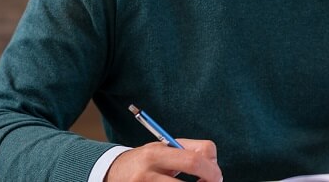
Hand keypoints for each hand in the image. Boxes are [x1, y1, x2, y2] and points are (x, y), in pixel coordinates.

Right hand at [106, 138, 222, 181]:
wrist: (112, 173)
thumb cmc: (145, 161)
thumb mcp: (161, 150)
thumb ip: (187, 151)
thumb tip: (214, 165)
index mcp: (156, 153)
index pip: (194, 158)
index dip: (212, 168)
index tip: (215, 174)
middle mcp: (149, 172)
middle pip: (192, 169)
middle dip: (210, 180)